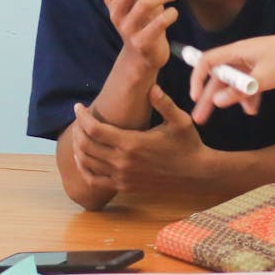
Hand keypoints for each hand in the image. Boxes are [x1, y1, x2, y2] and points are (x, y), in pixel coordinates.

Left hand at [69, 87, 210, 191]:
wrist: (196, 174)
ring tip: (79, 135)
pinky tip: (83, 158)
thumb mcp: (180, 120)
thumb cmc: (188, 144)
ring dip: (78, 147)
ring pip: (87, 163)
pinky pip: (94, 181)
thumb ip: (164, 103)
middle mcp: (123, 162)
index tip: (78, 107)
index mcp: (133, 143)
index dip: (82, 117)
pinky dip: (84, 169)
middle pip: (86, 146)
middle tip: (78, 119)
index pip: (95, 130)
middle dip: (77, 130)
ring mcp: (122, 177)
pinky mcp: (124, 187)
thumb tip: (152, 87)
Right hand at [104, 0, 177, 70]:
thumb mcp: (137, 4)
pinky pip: (160, 22)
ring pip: (146, 2)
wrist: (142, 57)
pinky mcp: (142, 43)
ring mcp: (128, 29)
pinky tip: (173, 12)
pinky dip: (171, 13)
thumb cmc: (143, 23)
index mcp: (112, 2)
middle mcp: (116, 15)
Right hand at [186, 32, 274, 123]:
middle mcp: (241, 54)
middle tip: (199, 117)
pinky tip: (252, 110)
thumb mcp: (262, 79)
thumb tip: (216, 102)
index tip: (195, 98)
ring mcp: (253, 61)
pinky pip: (249, 83)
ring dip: (228, 99)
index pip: (207, 62)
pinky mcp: (264, 68)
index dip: (198, 79)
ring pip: (234, 82)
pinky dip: (247, 96)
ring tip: (220, 117)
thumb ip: (239, 92)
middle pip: (218, 76)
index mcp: (236, 51)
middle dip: (209, 97)